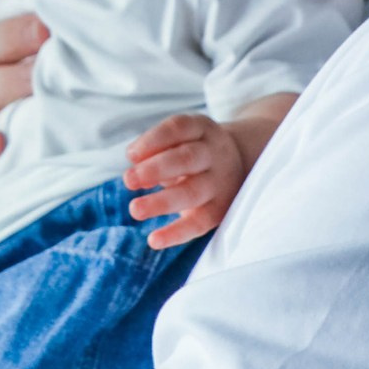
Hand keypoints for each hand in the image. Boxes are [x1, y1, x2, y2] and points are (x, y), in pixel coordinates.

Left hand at [123, 113, 244, 248]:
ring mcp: (220, 183)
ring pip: (193, 192)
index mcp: (201, 129)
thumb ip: (157, 147)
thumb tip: (135, 161)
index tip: (131, 155)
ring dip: (161, 202)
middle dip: (156, 169)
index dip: (154, 140)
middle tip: (129, 180)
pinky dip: (176, 233)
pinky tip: (154, 240)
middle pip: (187, 158)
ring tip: (135, 210)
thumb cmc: (193, 151)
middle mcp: (214, 153)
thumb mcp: (180, 139)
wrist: (239, 163)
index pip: (179, 128)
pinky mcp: (221, 210)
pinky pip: (199, 223)